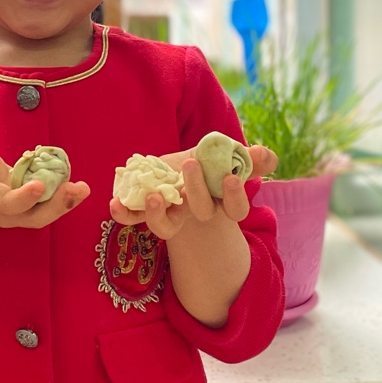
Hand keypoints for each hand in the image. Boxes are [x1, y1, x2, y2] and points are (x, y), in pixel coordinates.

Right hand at [0, 146, 89, 229]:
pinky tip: (81, 187)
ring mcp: (26, 214)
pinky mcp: (37, 208)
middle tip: (73, 189)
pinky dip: (68, 198)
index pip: (8, 205)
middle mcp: (11, 215)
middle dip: (55, 206)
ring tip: (83, 189)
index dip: (24, 197)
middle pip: (34, 218)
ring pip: (47, 215)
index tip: (40, 185)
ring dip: (68, 203)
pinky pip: (54, 206)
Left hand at [109, 144, 275, 240]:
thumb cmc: (210, 167)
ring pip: (165, 226)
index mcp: (221, 202)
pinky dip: (123, 213)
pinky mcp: (146, 209)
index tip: (230, 178)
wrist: (179, 176)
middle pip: (200, 210)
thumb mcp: (230, 159)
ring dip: (158, 214)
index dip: (234, 197)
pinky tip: (115, 203)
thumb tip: (266, 156)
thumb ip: (250, 159)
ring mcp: (170, 214)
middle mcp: (196, 212)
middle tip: (190, 165)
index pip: (235, 209)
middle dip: (196, 190)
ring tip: (154, 196)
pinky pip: (134, 217)